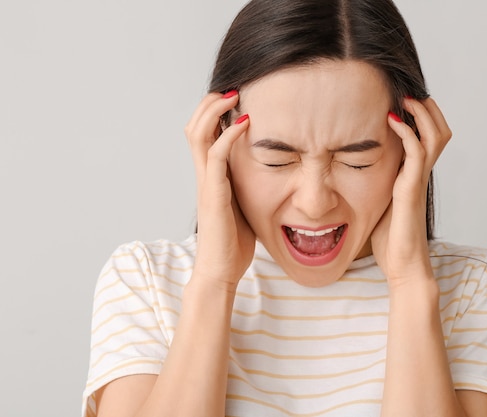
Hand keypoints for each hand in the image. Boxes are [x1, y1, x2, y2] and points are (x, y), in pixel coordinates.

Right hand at [184, 92, 254, 290]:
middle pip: (194, 126)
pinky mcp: (214, 194)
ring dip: (215, 110)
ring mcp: (206, 183)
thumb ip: (244, 187)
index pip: (204, 134)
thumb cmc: (233, 243)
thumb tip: (265, 175)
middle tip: (233, 88)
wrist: (220, 272)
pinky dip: (229, 135)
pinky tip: (245, 122)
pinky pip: (216, 156)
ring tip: (234, 94)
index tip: (236, 97)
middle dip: (210, 103)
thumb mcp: (242, 206)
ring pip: (198, 134)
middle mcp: (204, 175)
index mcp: (211, 177)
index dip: (214, 112)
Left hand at [371, 97, 451, 285]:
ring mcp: (418, 180)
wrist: (403, 266)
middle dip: (427, 108)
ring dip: (421, 113)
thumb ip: (378, 184)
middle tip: (408, 92)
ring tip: (405, 97)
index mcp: (415, 175)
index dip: (422, 116)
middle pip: (440, 130)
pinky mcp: (411, 188)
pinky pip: (416, 152)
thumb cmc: (391, 239)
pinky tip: (391, 120)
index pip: (429, 137)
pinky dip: (407, 131)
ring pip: (435, 135)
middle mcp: (421, 174)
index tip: (402, 100)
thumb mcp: (381, 202)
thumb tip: (355, 172)